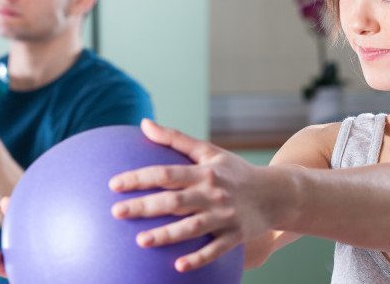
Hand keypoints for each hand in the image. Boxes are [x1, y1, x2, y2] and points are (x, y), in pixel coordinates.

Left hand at [108, 119, 280, 272]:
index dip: (139, 178)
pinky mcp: (235, 236)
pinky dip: (198, 258)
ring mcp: (224, 217)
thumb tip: (144, 123)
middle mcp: (213, 194)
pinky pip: (215, 250)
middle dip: (144, 207)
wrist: (276, 194)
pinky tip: (178, 265)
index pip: (166, 174)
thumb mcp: (209, 151)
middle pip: (174, 201)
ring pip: (191, 227)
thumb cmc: (235, 171)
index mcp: (204, 172)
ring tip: (140, 241)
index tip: (114, 184)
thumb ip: (175, 139)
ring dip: (166, 235)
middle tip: (116, 212)